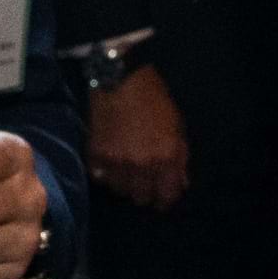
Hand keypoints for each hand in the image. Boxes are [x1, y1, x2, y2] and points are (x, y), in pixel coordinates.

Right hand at [86, 64, 190, 209]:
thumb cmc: (155, 99)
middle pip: (141, 198)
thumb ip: (180, 157)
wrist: (120, 80)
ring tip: (125, 171)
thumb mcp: (177, 126)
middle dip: (145, 192)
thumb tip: (181, 184)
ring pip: (120, 191)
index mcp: (166, 157)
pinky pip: (101, 178)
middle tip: (144, 181)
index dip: (165, 199)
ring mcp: (116, 162)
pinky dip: (105, 175)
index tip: (162, 195)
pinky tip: (110, 165)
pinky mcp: (96, 156)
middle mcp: (142, 165)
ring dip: (124, 184)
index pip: (167, 197)